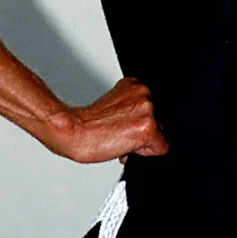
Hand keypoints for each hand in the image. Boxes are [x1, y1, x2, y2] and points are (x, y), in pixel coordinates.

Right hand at [41, 77, 169, 163]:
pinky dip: (145, 153)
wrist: (75, 132)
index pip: (154, 108)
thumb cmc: (88, 124)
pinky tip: (127, 147)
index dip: (139, 123)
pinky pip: (161, 147)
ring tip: (121, 139)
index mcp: (136, 84)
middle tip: (120, 134)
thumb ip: (132, 106)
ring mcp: (147, 108)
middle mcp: (144, 92)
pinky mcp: (148, 127)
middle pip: (160, 120)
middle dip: (143, 132)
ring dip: (144, 142)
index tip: (125, 127)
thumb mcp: (115, 105)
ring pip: (161, 134)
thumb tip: (140, 120)